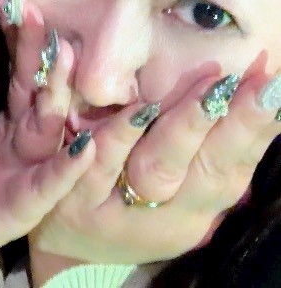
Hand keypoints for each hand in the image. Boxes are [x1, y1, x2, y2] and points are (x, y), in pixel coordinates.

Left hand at [0, 0, 94, 273]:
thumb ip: (16, 88)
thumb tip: (15, 21)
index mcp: (18, 120)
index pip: (22, 70)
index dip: (18, 36)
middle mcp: (29, 141)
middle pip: (39, 89)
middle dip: (42, 51)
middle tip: (37, 11)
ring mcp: (30, 171)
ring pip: (47, 126)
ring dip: (57, 92)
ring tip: (64, 52)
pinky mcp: (22, 206)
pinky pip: (47, 183)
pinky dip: (67, 165)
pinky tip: (83, 145)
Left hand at [31, 59, 280, 266]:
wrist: (61, 237)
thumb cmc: (129, 192)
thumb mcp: (175, 176)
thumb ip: (207, 139)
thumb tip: (258, 88)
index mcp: (195, 206)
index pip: (234, 165)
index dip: (258, 129)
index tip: (277, 87)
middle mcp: (164, 214)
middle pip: (207, 171)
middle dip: (238, 125)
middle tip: (263, 85)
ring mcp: (119, 208)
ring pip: (157, 167)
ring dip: (186, 125)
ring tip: (210, 87)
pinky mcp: (74, 197)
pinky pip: (100, 163)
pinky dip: (119, 136)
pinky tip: (139, 109)